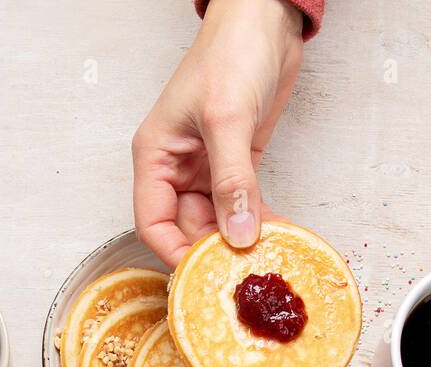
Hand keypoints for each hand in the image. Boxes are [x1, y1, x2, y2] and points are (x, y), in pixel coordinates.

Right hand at [133, 0, 303, 266]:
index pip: (153, 223)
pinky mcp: (240, 164)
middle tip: (243, 275)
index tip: (203, 277)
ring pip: (219, 222)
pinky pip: (244, 205)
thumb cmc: (231, 52)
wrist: (264, 20)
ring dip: (240, 241)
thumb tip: (239, 234)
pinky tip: (278, 236)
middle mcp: (179, 167)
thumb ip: (233, 180)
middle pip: (188, 228)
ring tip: (264, 260)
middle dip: (214, 253)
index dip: (174, 254)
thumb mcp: (227, 119)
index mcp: (157, 156)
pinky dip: (259, 222)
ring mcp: (210, 167)